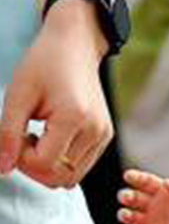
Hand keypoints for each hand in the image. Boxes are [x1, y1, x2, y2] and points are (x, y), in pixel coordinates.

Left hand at [0, 4, 110, 187]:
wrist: (74, 46)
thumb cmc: (44, 64)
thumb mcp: (18, 95)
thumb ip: (7, 134)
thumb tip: (3, 169)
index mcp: (74, 117)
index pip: (43, 164)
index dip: (21, 158)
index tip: (15, 135)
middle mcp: (95, 130)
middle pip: (60, 178)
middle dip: (34, 166)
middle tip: (23, 139)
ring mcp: (103, 135)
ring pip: (71, 178)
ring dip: (47, 166)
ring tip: (38, 136)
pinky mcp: (104, 137)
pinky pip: (80, 168)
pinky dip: (61, 161)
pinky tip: (51, 136)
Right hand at [118, 169, 168, 223]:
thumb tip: (167, 183)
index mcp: (162, 191)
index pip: (145, 181)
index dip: (136, 177)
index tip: (128, 175)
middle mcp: (152, 205)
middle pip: (133, 198)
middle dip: (126, 196)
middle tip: (126, 197)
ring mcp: (150, 223)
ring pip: (129, 216)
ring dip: (125, 215)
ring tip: (128, 215)